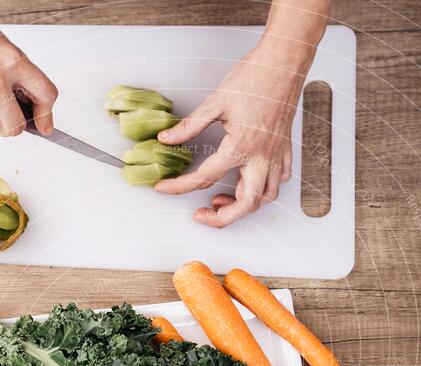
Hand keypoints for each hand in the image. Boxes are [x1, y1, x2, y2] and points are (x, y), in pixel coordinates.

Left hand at [155, 41, 305, 227]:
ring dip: (243, 206)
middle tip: (202, 214)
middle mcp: (261, 157)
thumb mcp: (215, 102)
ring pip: (265, 198)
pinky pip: (278, 182)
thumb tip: (167, 139)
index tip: (165, 189)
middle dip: (221, 218)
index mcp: (240, 147)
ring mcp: (276, 156)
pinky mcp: (285, 150)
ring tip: (222, 200)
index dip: (179, 187)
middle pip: (244, 205)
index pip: (204, 178)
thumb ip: (189, 127)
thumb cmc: (255, 77)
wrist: (284, 62)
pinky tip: (249, 183)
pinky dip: (264, 190)